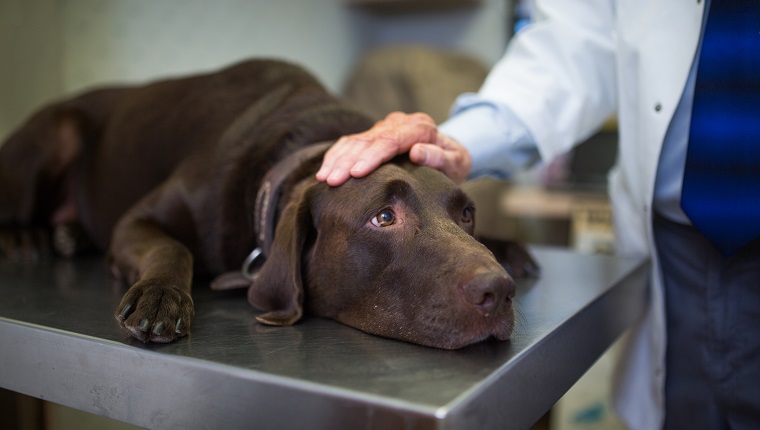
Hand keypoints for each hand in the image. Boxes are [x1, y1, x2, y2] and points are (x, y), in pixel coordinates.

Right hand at [316, 112, 471, 185]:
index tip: (357, 172)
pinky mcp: (374, 135)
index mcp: (420, 126)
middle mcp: (399, 123)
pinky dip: (336, 155)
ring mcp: (385, 127)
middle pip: (368, 140)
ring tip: (323, 178)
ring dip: (337, 159)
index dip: (372, 156)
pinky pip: (351, 142)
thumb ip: (440, 157)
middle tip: (331, 180)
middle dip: (347, 160)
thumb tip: (417, 152)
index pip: (391, 140)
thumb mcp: (456, 162)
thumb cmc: (454, 162)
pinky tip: (324, 170)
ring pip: (355, 140)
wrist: (450, 153)